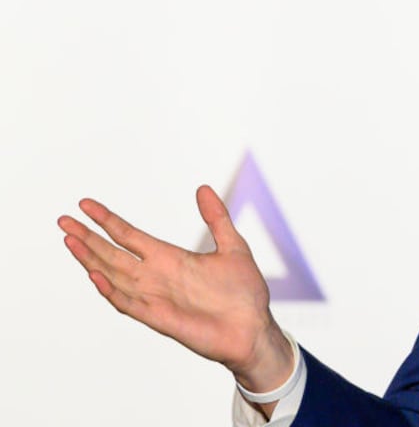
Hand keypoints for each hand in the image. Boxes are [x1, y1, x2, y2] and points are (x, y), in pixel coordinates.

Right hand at [58, 185, 294, 393]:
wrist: (254, 329)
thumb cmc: (244, 292)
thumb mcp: (233, 246)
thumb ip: (216, 218)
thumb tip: (202, 188)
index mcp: (170, 258)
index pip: (129, 235)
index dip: (107, 220)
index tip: (85, 204)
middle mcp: (157, 276)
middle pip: (113, 253)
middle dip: (88, 237)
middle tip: (63, 220)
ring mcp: (155, 297)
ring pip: (113, 275)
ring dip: (90, 259)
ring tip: (70, 240)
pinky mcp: (159, 318)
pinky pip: (128, 304)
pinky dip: (110, 291)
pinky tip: (95, 275)